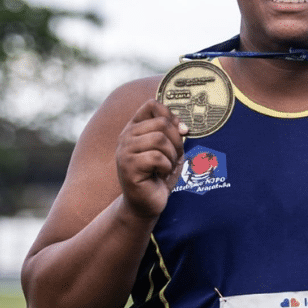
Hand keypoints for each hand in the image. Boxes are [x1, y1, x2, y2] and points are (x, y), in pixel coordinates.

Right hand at [115, 100, 187, 218]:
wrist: (147, 203)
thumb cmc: (159, 174)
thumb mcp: (170, 149)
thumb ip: (174, 132)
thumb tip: (183, 127)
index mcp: (135, 127)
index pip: (152, 105)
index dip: (171, 117)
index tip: (180, 133)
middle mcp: (126, 135)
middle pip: (161, 123)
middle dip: (176, 141)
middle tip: (173, 158)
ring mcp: (124, 150)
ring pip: (159, 139)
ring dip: (171, 156)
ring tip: (165, 167)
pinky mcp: (128, 166)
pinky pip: (157, 157)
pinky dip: (166, 167)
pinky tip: (159, 174)